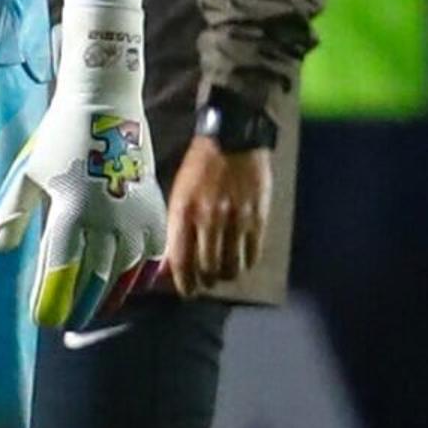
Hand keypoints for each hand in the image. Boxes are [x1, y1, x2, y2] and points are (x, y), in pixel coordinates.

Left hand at [0, 0, 173, 329]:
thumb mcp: (28, 174)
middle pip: (93, 276)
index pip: (60, 267)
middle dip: (78, 303)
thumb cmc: (59, 139)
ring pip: (124, 270)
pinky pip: (151, 252)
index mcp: (71, 209)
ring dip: (108, 294)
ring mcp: (133, 214)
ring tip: (95, 310)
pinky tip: (130, 285)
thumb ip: (12, 213)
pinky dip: (142, 273)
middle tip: (66, 321)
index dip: (51, 297)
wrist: (106, 105)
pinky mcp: (153, 207)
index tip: (42, 318)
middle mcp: (105, 217)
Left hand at [166, 138, 274, 297]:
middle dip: (205, 281)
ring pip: (231, 266)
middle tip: (206, 282)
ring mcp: (235, 219)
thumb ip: (176, 227)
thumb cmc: (200, 164)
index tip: (187, 291)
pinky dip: (246, 262)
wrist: (234, 136)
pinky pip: (252, 253)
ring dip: (226, 275)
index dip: (184, 283)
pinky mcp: (258, 217)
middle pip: (207, 268)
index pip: (181, 260)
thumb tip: (170, 261)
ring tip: (224, 272)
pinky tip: (242, 259)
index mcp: (184, 211)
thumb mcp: (179, 192)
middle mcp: (208, 219)